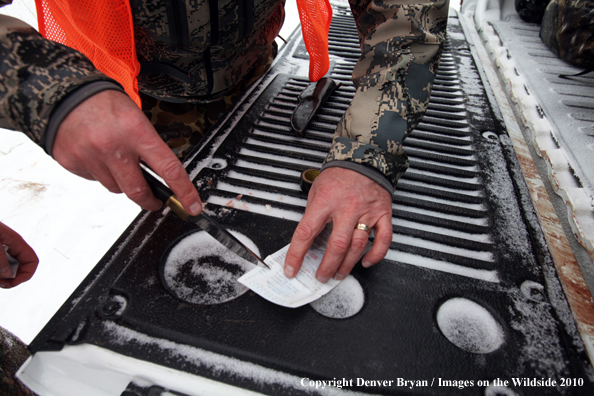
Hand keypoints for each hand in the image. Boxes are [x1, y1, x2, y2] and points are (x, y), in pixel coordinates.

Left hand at [0, 222, 38, 287]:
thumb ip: (0, 258)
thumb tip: (8, 274)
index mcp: (14, 241)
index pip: (32, 261)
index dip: (26, 274)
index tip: (11, 283)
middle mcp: (8, 246)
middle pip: (19, 268)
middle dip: (10, 279)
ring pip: (5, 269)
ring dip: (0, 277)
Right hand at [53, 90, 201, 214]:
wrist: (65, 93)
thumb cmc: (105, 104)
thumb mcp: (137, 119)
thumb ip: (149, 148)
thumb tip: (162, 178)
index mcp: (136, 132)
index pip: (168, 169)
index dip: (184, 192)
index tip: (192, 206)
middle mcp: (113, 147)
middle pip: (139, 191)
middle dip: (151, 200)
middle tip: (156, 200)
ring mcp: (90, 157)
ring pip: (116, 188)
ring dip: (122, 182)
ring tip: (118, 162)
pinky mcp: (73, 163)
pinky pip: (95, 181)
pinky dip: (101, 174)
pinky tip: (98, 157)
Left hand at [284, 167, 392, 281]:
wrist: (366, 157)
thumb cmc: (340, 173)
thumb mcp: (317, 188)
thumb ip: (313, 213)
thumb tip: (306, 238)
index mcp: (325, 201)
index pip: (306, 232)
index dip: (297, 254)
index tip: (291, 268)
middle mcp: (347, 207)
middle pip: (337, 245)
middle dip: (326, 266)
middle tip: (320, 277)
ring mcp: (367, 212)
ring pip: (358, 246)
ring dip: (347, 265)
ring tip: (338, 274)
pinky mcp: (383, 214)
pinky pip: (383, 240)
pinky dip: (375, 255)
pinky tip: (365, 262)